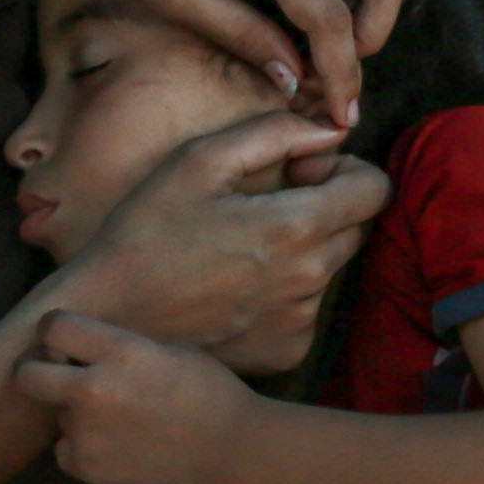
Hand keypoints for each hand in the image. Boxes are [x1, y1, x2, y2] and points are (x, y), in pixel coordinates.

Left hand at [13, 309, 264, 483]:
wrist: (231, 450)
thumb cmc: (207, 390)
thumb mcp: (167, 350)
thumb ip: (118, 347)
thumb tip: (77, 348)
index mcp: (121, 352)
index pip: (53, 327)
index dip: (57, 331)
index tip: (68, 339)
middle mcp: (95, 391)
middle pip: (27, 375)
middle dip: (38, 372)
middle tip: (61, 376)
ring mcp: (88, 434)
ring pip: (57, 414)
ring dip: (77, 413)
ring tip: (120, 418)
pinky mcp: (88, 468)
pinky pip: (65, 450)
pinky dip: (84, 447)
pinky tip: (120, 444)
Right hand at [52, 109, 389, 375]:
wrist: (107, 317)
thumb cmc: (146, 231)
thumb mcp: (199, 160)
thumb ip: (276, 133)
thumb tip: (331, 130)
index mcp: (296, 227)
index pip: (376, 189)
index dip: (344, 171)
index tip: (300, 175)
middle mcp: (309, 279)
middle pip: (358, 227)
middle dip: (326, 206)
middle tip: (265, 207)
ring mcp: (299, 321)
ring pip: (331, 268)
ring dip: (304, 250)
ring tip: (240, 251)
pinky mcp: (286, 353)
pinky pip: (308, 310)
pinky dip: (286, 294)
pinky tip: (237, 289)